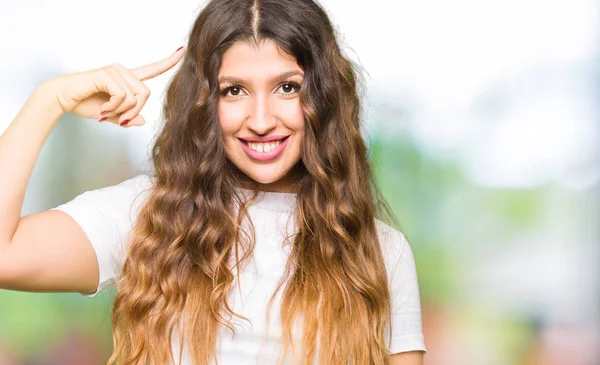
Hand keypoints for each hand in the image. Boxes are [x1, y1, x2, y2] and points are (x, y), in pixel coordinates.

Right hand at [44, 46, 184, 126]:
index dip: (167, 62)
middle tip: (121, 121)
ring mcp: (115, 70)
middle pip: (146, 94)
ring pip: (135, 97)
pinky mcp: (106, 74)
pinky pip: (123, 96)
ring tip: (106, 113)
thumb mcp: (111, 115)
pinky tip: (102, 110)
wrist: (62, 99)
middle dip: (135, 112)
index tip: (181, 51)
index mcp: (127, 78)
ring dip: (123, 112)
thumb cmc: (85, 104)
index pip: (152, 69)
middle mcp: (123, 71)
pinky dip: (114, 108)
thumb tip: (143, 120)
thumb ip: (127, 118)